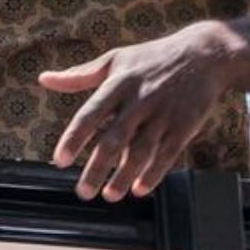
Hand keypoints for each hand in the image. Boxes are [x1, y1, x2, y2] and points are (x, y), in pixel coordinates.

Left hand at [43, 23, 238, 200]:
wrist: (205, 54)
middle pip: (114, 139)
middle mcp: (139, 101)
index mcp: (118, 84)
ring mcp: (163, 114)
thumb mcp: (115, 59)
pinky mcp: (184, 126)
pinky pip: (167, 154)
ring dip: (124, 176)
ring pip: (141, 150)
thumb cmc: (152, 58)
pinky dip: (154, 173)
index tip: (60, 160)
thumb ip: (79, 75)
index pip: (91, 114)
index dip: (74, 138)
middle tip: (83, 192)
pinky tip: (140, 189)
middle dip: (97, 168)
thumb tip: (44, 79)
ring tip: (110, 195)